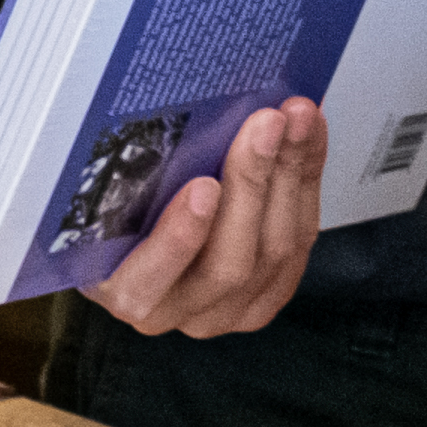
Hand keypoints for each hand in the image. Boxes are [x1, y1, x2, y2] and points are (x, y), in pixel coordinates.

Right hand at [91, 96, 326, 337]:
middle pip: (228, 264)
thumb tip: (187, 114)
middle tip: (266, 124)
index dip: (177, 240)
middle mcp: (175, 310)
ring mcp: (227, 312)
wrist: (153, 230)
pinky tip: (307, 136)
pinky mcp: (269, 296)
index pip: (146, 283)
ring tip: (295, 119)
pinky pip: (301, 238)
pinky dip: (307, 178)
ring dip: (291, 172)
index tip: (202, 188)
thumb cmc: (129, 209)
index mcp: (125, 290)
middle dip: (252, 184)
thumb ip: (137, 174)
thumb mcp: (118, 194)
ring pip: (275, 250)